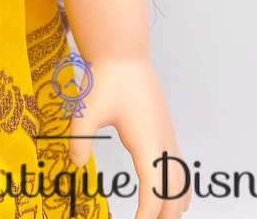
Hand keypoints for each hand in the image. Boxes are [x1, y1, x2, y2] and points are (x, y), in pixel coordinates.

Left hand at [68, 57, 189, 218]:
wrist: (123, 54)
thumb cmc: (106, 79)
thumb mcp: (87, 110)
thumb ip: (81, 139)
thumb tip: (75, 164)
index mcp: (148, 144)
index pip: (155, 194)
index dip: (146, 217)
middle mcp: (163, 145)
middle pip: (174, 195)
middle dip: (161, 216)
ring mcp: (168, 138)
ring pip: (182, 184)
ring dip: (172, 205)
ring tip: (156, 218)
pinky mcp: (166, 132)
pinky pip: (181, 169)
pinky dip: (178, 190)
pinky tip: (169, 199)